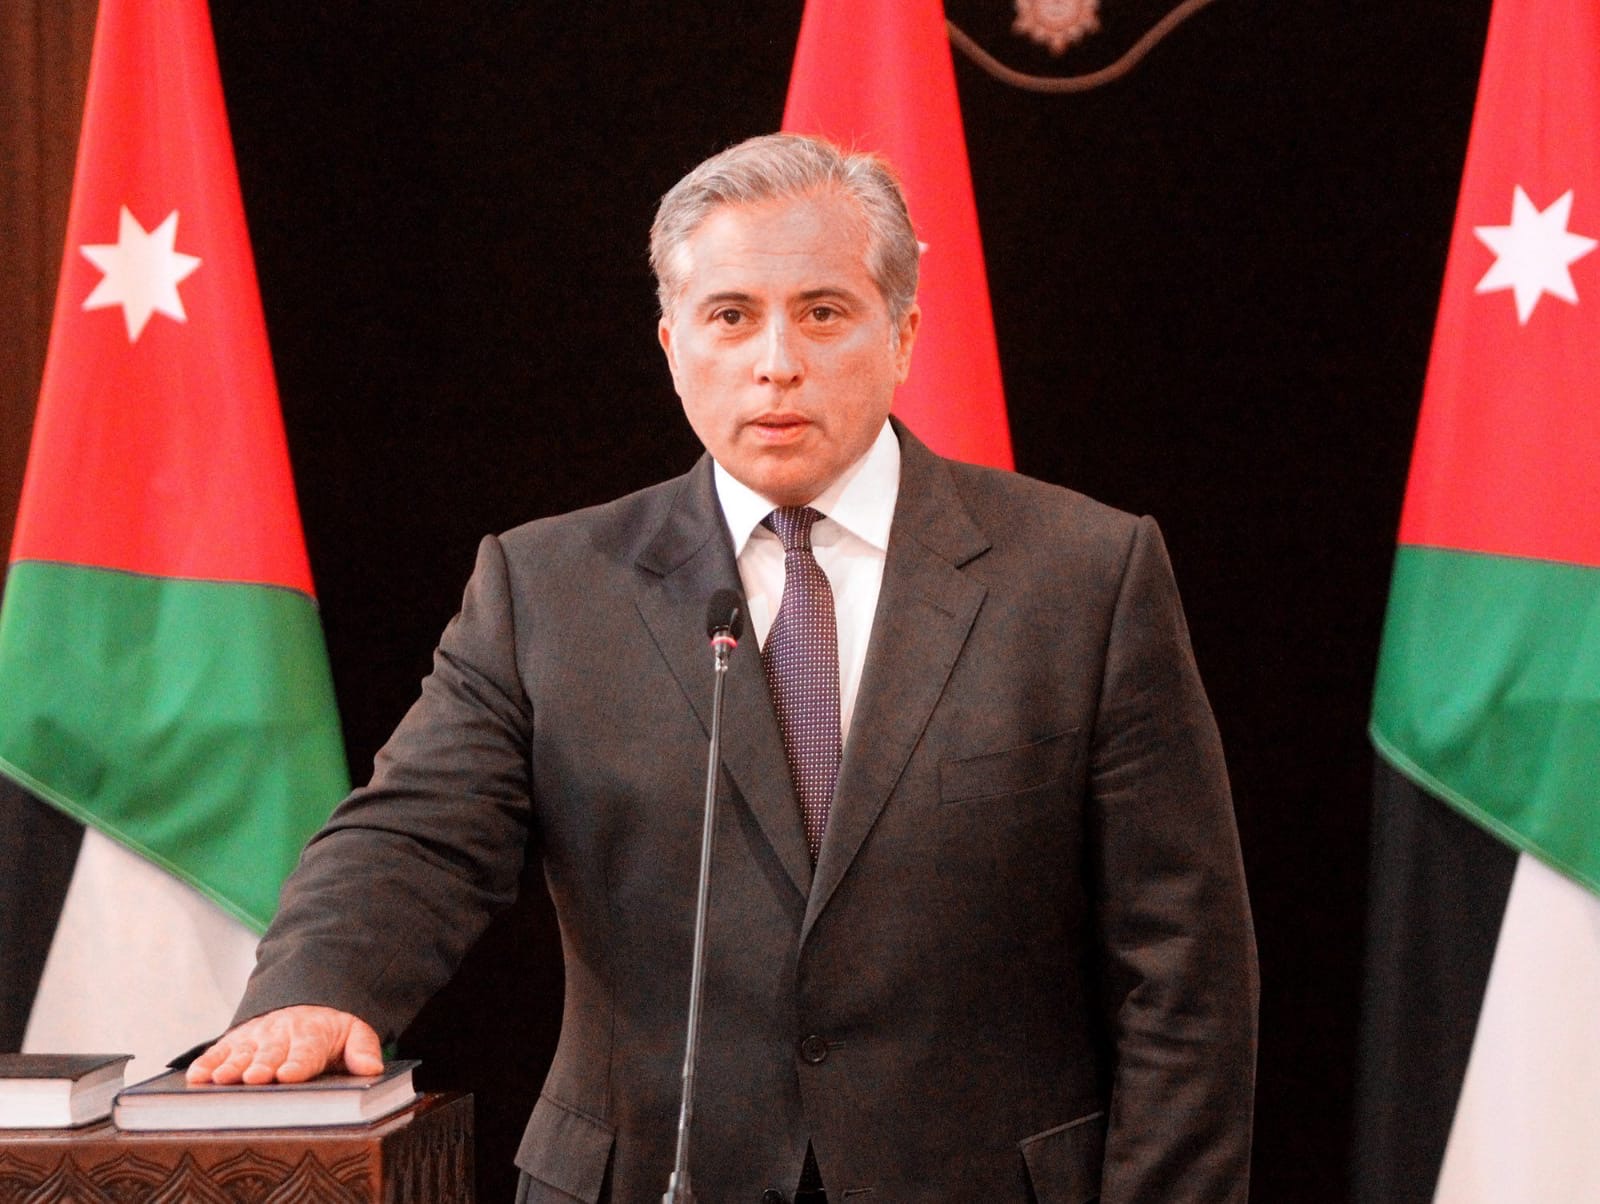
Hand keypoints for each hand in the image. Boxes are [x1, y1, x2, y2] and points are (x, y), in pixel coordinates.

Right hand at [184, 1005, 383, 1084]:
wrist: (305, 997)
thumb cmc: (329, 1027)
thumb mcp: (354, 1031)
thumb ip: (362, 1049)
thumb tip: (373, 1067)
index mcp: (312, 1034)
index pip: (306, 1051)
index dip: (297, 1063)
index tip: (288, 1075)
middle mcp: (281, 1034)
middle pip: (271, 1053)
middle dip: (262, 1065)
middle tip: (255, 1078)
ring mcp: (256, 1037)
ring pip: (242, 1053)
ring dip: (231, 1066)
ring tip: (222, 1079)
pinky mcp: (236, 1040)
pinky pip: (219, 1051)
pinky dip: (207, 1063)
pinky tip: (198, 1076)